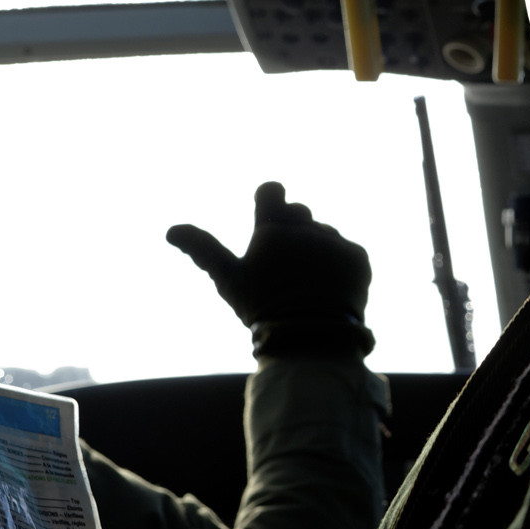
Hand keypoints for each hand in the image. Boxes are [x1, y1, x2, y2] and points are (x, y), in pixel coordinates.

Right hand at [168, 181, 372, 355]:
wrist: (313, 338)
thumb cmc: (263, 309)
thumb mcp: (229, 281)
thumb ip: (203, 250)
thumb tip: (171, 230)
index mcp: (272, 230)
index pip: (271, 190)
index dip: (270, 199)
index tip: (271, 215)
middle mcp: (305, 228)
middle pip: (299, 212)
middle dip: (293, 229)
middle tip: (287, 265)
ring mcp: (334, 241)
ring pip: (324, 234)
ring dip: (316, 251)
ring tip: (308, 286)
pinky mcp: (358, 257)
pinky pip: (347, 252)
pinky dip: (339, 266)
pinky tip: (329, 290)